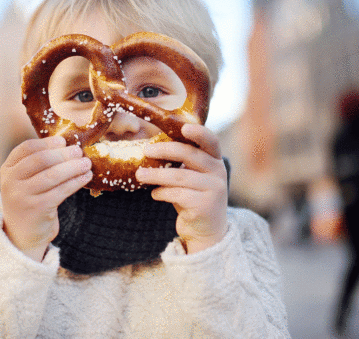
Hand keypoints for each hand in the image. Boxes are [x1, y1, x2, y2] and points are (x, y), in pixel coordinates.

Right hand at [0, 136, 92, 261]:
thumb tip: (67, 145)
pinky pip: (61, 191)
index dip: (47, 142)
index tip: (63, 141)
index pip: (27, 148)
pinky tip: (86, 177)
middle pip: (41, 159)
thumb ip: (37, 164)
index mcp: (7, 169)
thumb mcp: (24, 181)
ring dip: (73, 167)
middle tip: (79, 151)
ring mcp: (22, 196)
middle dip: (63, 154)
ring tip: (87, 164)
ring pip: (53, 175)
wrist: (22, 234)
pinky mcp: (37, 209)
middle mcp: (11, 181)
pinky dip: (76, 182)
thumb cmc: (29, 201)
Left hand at [135, 123, 227, 253]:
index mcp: (215, 160)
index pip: (211, 141)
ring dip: (156, 175)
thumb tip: (150, 147)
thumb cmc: (193, 197)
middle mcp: (218, 172)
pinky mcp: (205, 206)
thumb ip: (181, 163)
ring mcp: (214, 189)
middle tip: (146, 150)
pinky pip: (177, 195)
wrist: (206, 231)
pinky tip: (154, 194)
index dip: (199, 133)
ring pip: (180, 176)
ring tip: (140, 175)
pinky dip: (162, 193)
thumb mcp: (191, 177)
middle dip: (165, 151)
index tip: (184, 127)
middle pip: (190, 155)